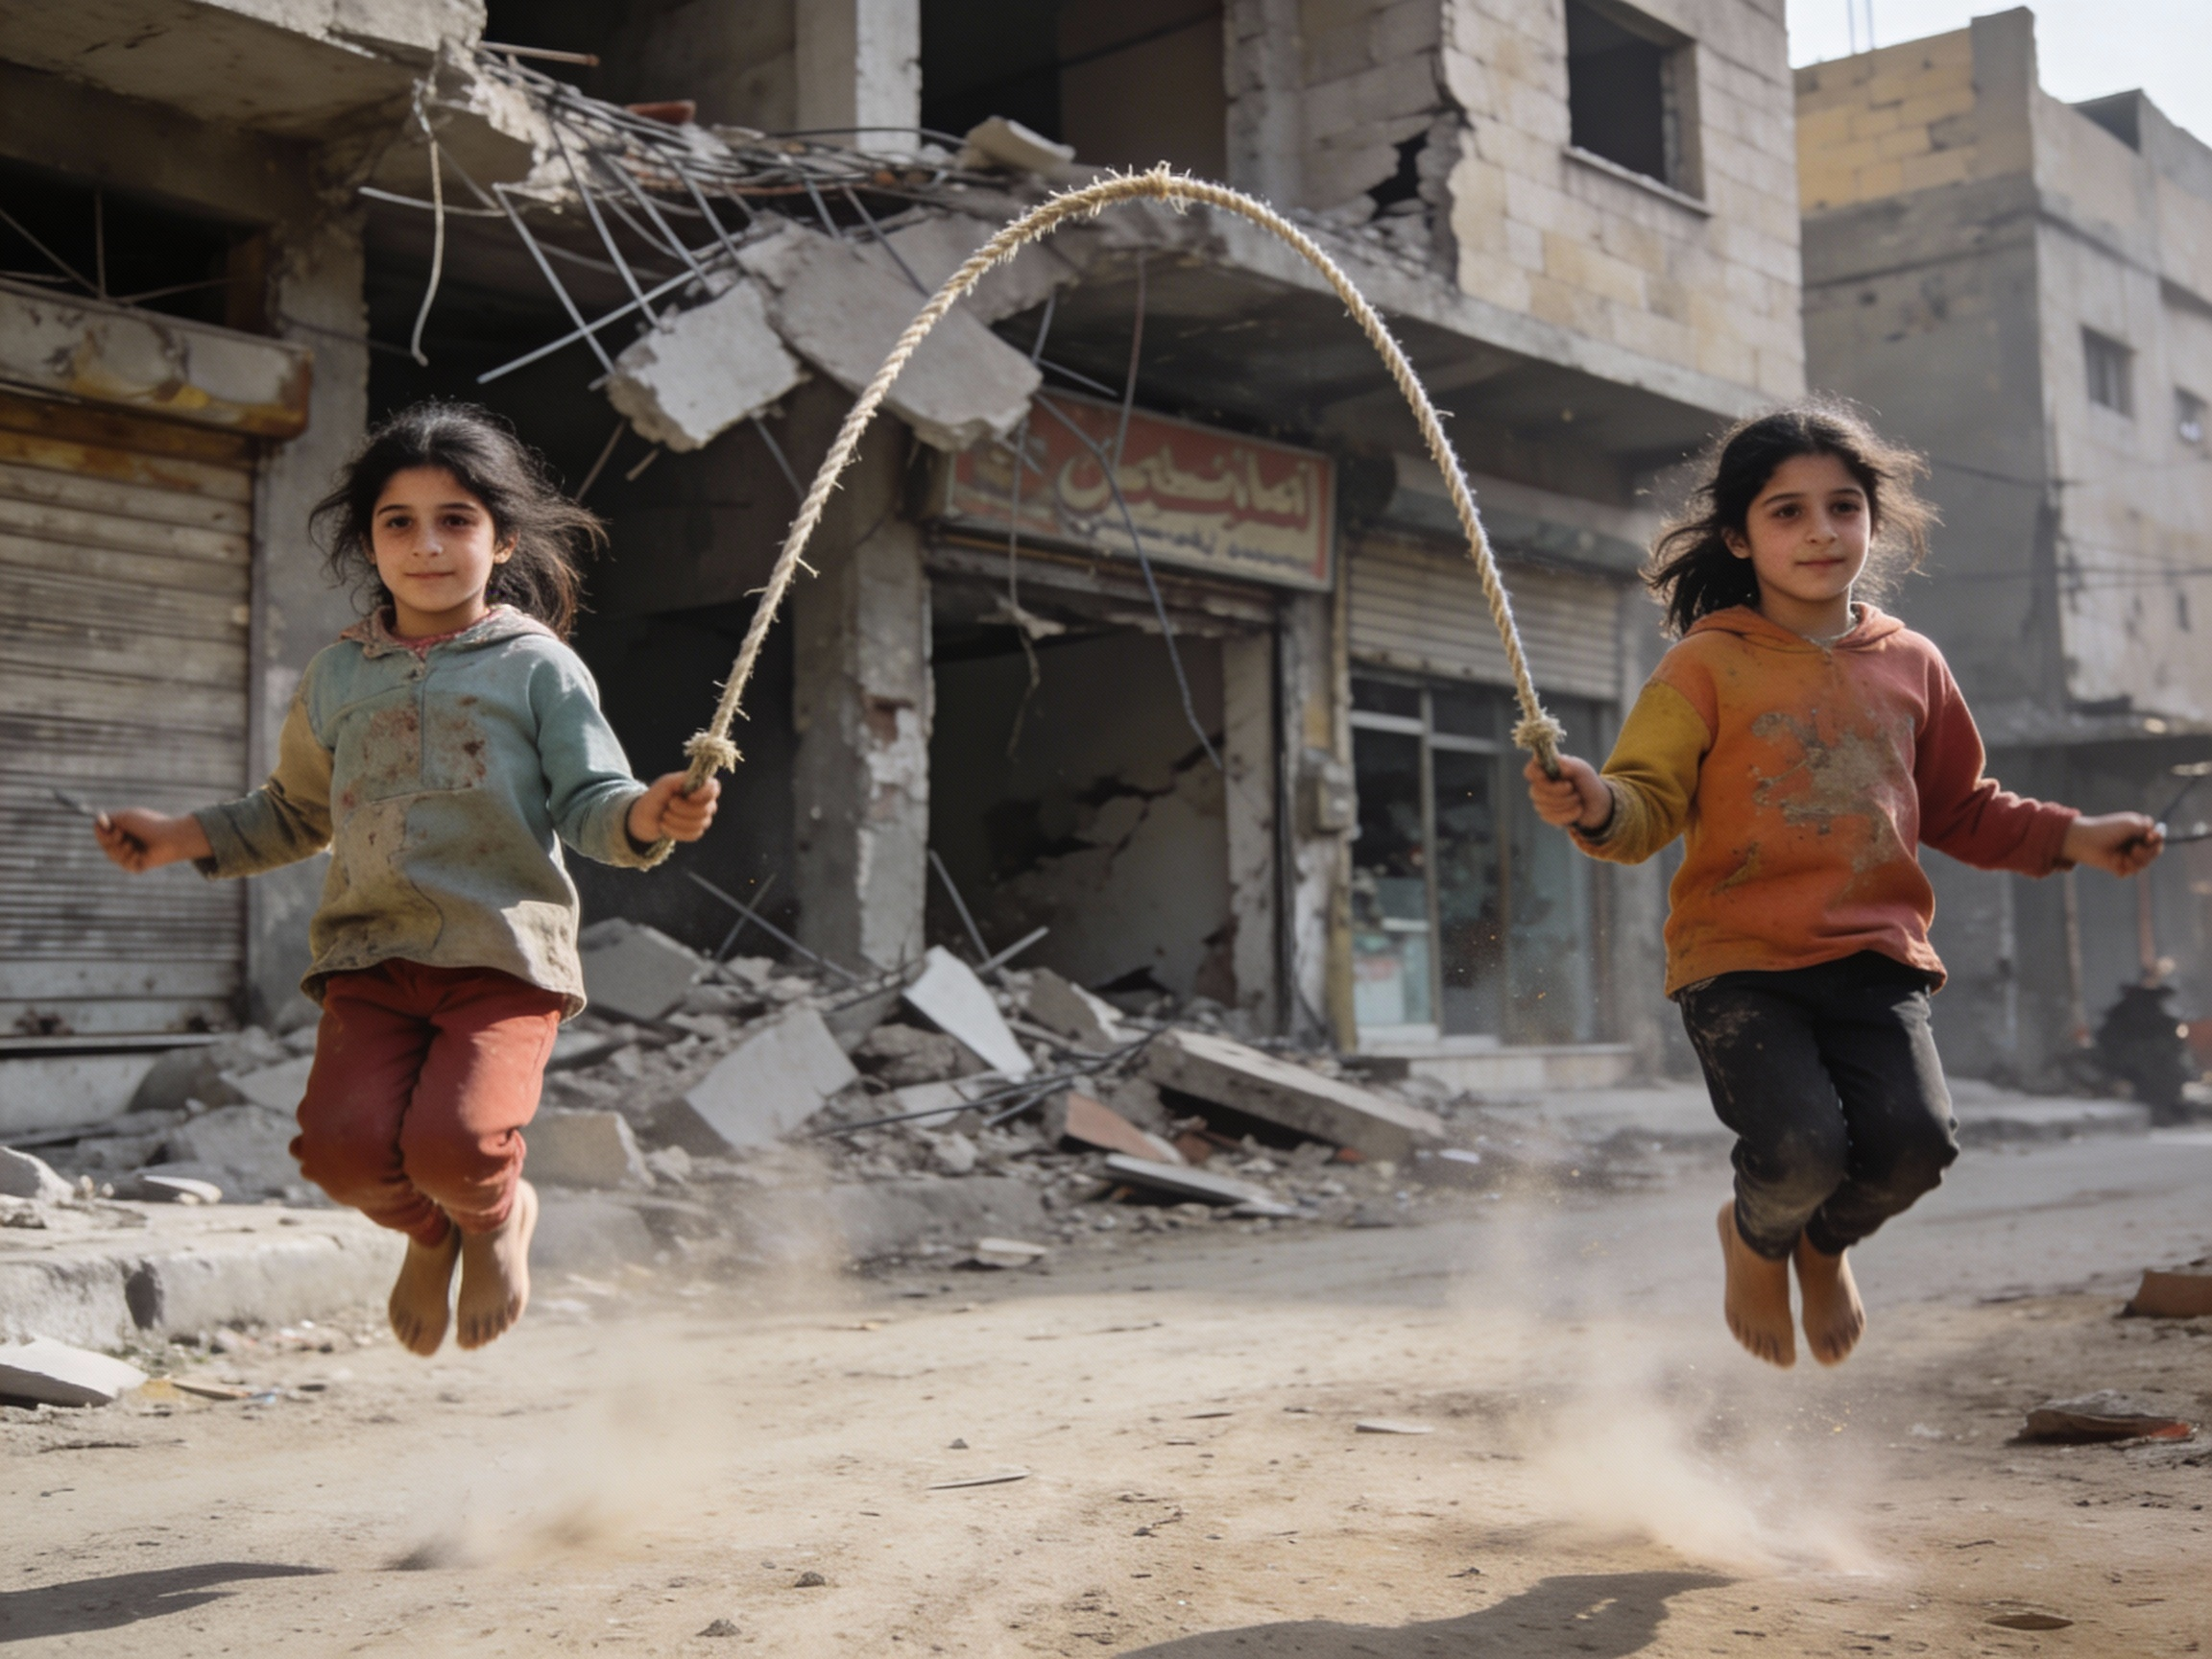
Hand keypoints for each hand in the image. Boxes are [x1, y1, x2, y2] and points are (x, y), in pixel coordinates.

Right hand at [93, 808, 212, 872]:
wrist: (170, 836)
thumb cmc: (149, 824)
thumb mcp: (126, 817)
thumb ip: (109, 819)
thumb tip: (98, 820)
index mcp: (123, 829)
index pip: (101, 834)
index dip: (103, 833)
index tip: (116, 828)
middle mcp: (126, 841)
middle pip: (104, 845)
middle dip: (111, 841)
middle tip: (123, 835)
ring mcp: (132, 854)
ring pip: (112, 856)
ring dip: (120, 849)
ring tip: (133, 845)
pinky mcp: (138, 866)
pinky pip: (125, 865)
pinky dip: (130, 858)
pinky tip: (141, 854)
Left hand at [627, 773, 719, 844]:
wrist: (644, 817)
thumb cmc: (656, 796)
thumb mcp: (665, 784)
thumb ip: (682, 779)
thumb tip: (700, 781)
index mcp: (699, 786)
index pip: (714, 788)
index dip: (704, 794)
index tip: (688, 796)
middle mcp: (705, 802)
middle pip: (706, 809)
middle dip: (683, 809)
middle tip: (669, 804)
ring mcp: (702, 818)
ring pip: (700, 824)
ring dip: (677, 821)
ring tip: (664, 816)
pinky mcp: (696, 831)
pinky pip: (694, 835)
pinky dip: (676, 831)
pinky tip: (665, 826)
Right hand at [1523, 754, 1611, 832]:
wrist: (1597, 804)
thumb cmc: (1587, 782)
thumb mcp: (1582, 770)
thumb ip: (1568, 764)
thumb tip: (1556, 762)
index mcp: (1547, 770)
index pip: (1530, 771)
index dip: (1534, 774)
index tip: (1545, 776)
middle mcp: (1541, 785)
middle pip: (1535, 791)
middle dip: (1557, 792)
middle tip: (1573, 789)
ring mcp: (1542, 801)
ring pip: (1542, 806)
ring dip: (1565, 803)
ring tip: (1578, 799)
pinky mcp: (1547, 815)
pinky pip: (1550, 817)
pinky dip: (1567, 814)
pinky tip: (1577, 810)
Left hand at [2064, 812, 2161, 875]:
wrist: (2085, 841)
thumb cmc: (2107, 829)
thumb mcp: (2130, 824)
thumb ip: (2147, 828)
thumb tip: (2158, 834)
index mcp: (2138, 829)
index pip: (2158, 837)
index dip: (2156, 840)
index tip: (2147, 838)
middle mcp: (2135, 841)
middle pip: (2155, 851)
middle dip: (2147, 853)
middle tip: (2134, 850)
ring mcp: (2128, 853)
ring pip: (2144, 863)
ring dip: (2137, 861)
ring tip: (2124, 857)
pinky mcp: (2120, 865)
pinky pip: (2132, 871)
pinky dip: (2126, 868)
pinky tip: (2116, 863)